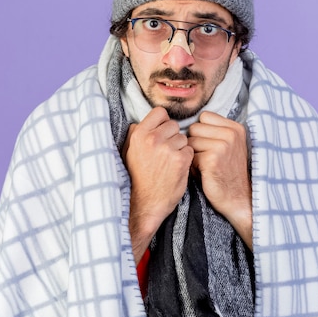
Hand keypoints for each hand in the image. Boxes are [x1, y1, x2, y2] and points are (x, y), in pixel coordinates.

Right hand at [122, 107, 193, 262]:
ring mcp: (167, 149)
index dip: (163, 123)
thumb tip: (138, 122)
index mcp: (139, 134)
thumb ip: (134, 134)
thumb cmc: (137, 178)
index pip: (160, 112)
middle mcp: (153, 138)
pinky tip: (177, 168)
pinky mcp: (180, 160)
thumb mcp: (128, 153)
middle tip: (165, 153)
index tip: (162, 134)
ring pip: (183, 138)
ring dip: (180, 148)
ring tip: (169, 162)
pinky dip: (186, 159)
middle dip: (172, 137)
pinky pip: (190, 150)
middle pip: (173, 125)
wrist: (145, 204)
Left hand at [187, 111, 252, 248]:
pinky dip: (193, 166)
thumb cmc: (226, 172)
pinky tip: (204, 173)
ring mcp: (222, 145)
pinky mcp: (212, 158)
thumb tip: (187, 122)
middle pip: (194, 128)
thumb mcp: (228, 146)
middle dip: (195, 143)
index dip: (201, 132)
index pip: (204, 116)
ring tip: (205, 166)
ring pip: (190, 142)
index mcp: (235, 127)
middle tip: (207, 158)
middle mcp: (231, 133)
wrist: (237, 198)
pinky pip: (190, 155)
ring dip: (193, 154)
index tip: (210, 145)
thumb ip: (214, 131)